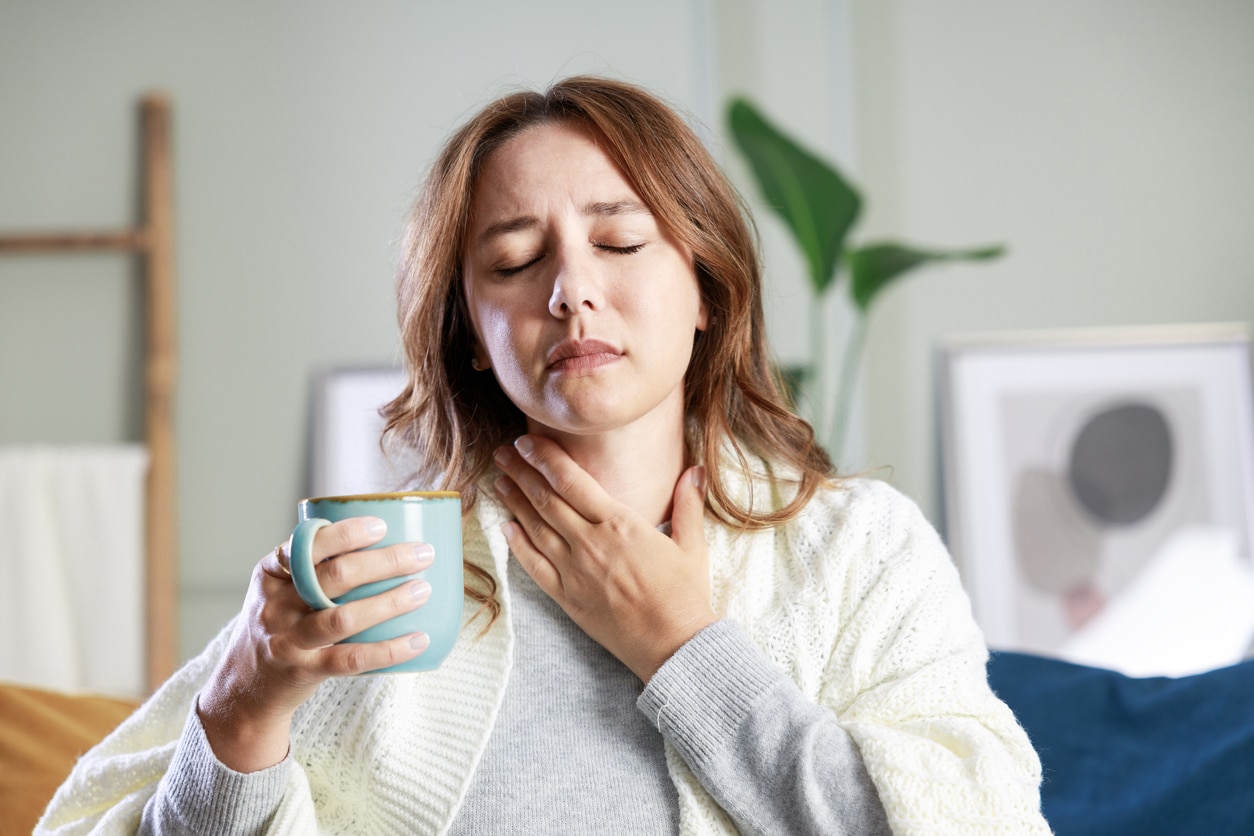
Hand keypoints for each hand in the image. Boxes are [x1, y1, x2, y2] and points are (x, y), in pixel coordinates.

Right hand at [198, 519, 432, 771]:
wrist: (245, 684)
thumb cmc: (280, 622)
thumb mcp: (279, 587)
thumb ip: (314, 564)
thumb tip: (384, 536)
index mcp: (270, 574)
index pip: (305, 545)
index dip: (345, 534)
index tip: (382, 526)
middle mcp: (276, 605)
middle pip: (334, 577)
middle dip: (385, 562)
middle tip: (423, 554)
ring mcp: (289, 640)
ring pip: (344, 618)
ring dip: (389, 602)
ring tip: (423, 590)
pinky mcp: (306, 671)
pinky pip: (353, 659)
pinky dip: (390, 649)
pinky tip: (419, 639)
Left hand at [492, 435, 715, 682]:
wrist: (673, 644)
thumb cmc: (685, 595)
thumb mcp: (693, 545)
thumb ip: (689, 504)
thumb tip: (697, 470)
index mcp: (619, 523)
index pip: (571, 480)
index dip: (544, 457)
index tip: (527, 440)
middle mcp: (590, 543)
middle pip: (545, 499)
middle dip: (520, 472)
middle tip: (503, 453)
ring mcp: (575, 571)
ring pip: (534, 528)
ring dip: (514, 501)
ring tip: (499, 481)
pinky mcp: (567, 598)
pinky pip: (534, 566)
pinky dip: (517, 544)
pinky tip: (507, 527)